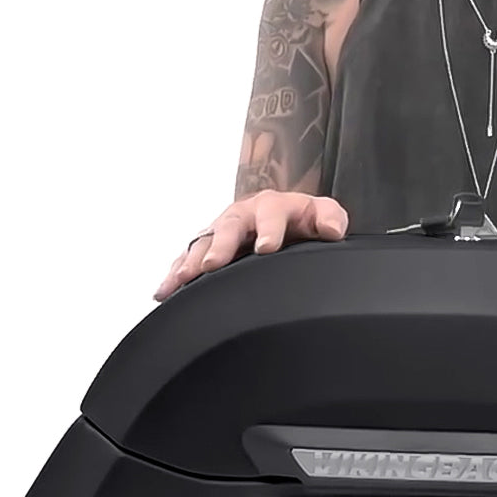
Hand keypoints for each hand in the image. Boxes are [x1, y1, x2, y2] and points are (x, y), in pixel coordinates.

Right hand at [153, 190, 349, 300]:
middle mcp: (242, 214)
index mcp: (272, 205)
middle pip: (228, 226)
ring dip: (192, 260)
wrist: (283, 219)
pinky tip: (165, 291)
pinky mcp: (207, 246)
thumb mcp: (321, 214)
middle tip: (213, 264)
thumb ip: (329, 218)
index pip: (271, 213)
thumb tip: (332, 230)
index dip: (269, 229)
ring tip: (182, 278)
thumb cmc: (302, 219)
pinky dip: (174, 274)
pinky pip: (186, 258)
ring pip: (203, 242)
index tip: (267, 248)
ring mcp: (221, 230)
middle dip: (220, 245)